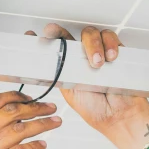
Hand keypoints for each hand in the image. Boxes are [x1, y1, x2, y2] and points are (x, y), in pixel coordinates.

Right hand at [0, 91, 61, 148]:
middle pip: (10, 113)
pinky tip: (44, 146)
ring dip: (42, 124)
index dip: (16, 95)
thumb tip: (30, 109)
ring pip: (18, 130)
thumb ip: (6, 129)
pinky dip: (35, 147)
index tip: (34, 98)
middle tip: (53, 108)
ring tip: (57, 122)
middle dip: (35, 108)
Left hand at [26, 24, 148, 148]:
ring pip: (90, 34)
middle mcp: (82, 58)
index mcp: (68, 66)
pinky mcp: (115, 52)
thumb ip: (58, 75)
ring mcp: (99, 53)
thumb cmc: (95, 109)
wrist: (118, 116)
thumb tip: (44, 63)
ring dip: (92, 44)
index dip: (43, 39)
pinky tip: (110, 58)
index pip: (54, 47)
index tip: (29, 35)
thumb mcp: (69, 92)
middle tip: (52, 33)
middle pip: (69, 35)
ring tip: (97, 64)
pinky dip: (110, 44)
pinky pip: (111, 38)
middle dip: (59, 32)